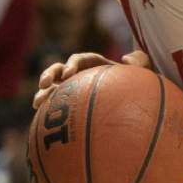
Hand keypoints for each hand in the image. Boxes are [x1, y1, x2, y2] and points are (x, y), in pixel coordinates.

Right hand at [33, 50, 150, 108]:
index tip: (69, 73)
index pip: (81, 59)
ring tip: (37, 103)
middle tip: (45, 84)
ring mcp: (75, 91)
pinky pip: (57, 109)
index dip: (73, 63)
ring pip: (54, 89)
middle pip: (60, 70)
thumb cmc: (141, 88)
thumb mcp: (145, 74)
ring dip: (43, 93)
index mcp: (97, 66)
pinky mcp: (71, 108)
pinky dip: (48, 113)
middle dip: (50, 74)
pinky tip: (42, 124)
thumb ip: (141, 63)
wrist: (137, 108)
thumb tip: (125, 59)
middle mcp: (82, 76)